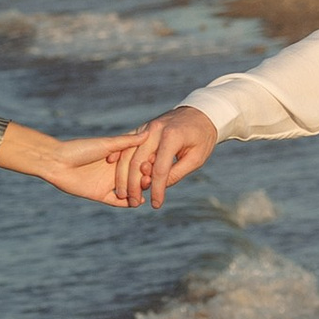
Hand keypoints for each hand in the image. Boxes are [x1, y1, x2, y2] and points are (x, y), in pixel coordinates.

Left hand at [29, 134, 142, 209]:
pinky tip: (137, 202)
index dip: (148, 162)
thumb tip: (148, 133)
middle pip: (136, 177)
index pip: (138, 161)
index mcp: (117, 156)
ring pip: (129, 190)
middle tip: (150, 178)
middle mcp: (114, 170)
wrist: (57, 162)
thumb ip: (126, 142)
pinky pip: (118, 202)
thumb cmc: (80, 148)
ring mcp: (108, 183)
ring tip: (145, 189)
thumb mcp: (106, 144)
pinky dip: (128, 203)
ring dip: (139, 191)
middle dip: (145, 178)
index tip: (156, 161)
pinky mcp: (100, 195)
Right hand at [102, 106, 219, 207]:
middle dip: (134, 185)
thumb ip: (177, 172)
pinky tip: (117, 176)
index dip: (157, 189)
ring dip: (123, 177)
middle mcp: (154, 130)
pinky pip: (126, 146)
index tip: (156, 204)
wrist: (199, 113)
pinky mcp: (141, 129)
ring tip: (125, 195)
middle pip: (138, 161)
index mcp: (171, 136)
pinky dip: (119, 161)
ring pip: (127, 154)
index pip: (160, 168)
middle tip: (134, 202)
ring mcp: (145, 128)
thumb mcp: (196, 157)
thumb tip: (161, 188)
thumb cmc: (201, 137)